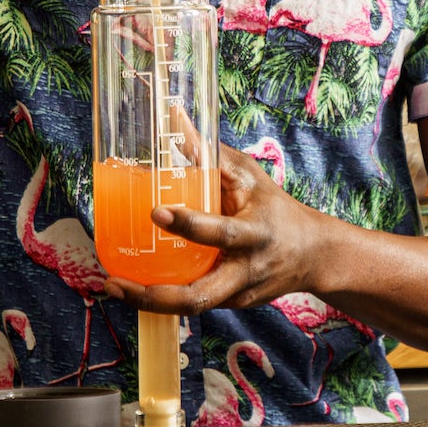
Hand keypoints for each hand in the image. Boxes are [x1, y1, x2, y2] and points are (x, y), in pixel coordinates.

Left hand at [101, 143, 328, 314]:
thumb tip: (175, 119)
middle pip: (199, 296)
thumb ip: (211, 153)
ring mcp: (238, 293)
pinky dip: (163, 297)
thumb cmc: (276, 209)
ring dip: (148, 303)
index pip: (221, 233)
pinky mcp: (231, 305)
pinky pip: (194, 301)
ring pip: (192, 307)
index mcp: (254, 233)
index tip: (156, 212)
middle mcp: (246, 269)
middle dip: (156, 295)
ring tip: (113, 287)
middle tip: (115, 281)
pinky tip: (135, 286)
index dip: (190, 225)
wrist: (314, 255)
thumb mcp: (250, 176)